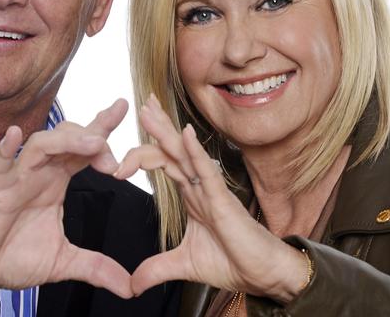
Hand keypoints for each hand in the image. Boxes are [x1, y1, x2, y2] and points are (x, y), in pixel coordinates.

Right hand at [0, 99, 133, 306]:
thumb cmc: (11, 255)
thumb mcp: (62, 262)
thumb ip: (96, 268)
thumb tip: (129, 286)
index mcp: (57, 182)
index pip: (84, 149)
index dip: (102, 129)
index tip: (123, 110)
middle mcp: (40, 173)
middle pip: (68, 137)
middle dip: (93, 136)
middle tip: (114, 154)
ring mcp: (18, 177)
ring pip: (42, 144)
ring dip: (67, 140)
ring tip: (92, 143)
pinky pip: (0, 164)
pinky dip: (5, 149)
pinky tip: (12, 136)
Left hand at [115, 95, 307, 303]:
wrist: (263, 275)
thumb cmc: (233, 261)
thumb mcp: (184, 264)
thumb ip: (156, 269)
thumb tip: (132, 285)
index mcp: (191, 195)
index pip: (164, 163)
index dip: (145, 150)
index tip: (126, 143)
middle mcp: (199, 187)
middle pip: (171, 150)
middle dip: (156, 127)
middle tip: (141, 104)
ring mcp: (211, 191)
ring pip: (184, 154)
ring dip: (165, 132)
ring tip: (149, 110)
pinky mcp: (223, 201)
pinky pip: (206, 172)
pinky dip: (194, 152)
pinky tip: (185, 133)